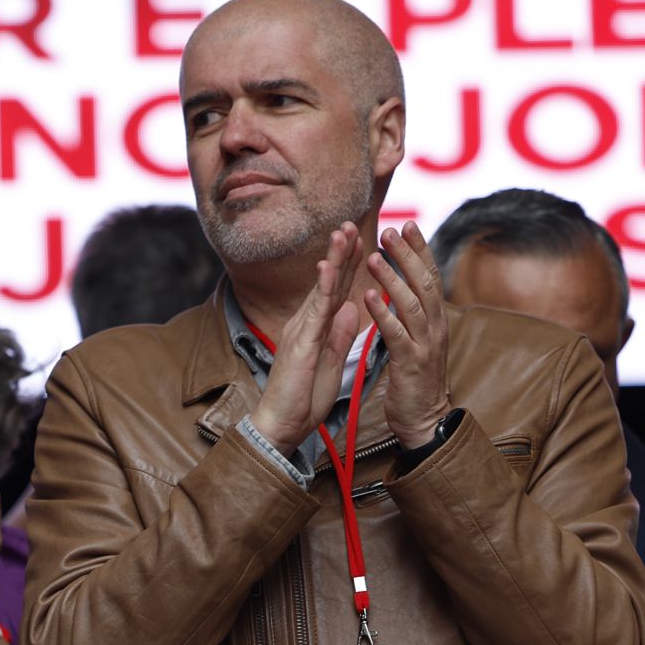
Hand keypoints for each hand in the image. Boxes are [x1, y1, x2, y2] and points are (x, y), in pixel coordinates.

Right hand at [248, 222, 364, 453]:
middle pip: (329, 281)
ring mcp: (301, 330)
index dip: (349, 265)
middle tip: (351, 220)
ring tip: (343, 230)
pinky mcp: (300, 342)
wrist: (283, 425)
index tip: (361, 239)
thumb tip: (353, 308)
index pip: (336, 290)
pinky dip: (323, 286)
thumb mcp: (333, 362)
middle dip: (341, 251)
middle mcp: (306, 323)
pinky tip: (329, 265)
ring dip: (333, 258)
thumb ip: (341, 334)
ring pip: (322, 288)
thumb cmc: (304, 399)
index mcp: (317, 328)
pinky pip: (315, 310)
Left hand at [364, 221, 453, 447]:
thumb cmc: (415, 380)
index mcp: (436, 320)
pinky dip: (382, 313)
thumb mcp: (417, 341)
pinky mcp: (411, 364)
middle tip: (389, 229)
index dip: (420, 250)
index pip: (430, 276)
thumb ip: (412, 315)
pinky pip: (396, 334)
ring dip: (392, 278)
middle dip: (408, 254)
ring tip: (373, 256)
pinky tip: (366, 297)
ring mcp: (425, 345)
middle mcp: (436, 328)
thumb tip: (406, 288)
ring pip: (412, 304)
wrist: (423, 420)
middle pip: (425, 282)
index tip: (407, 224)